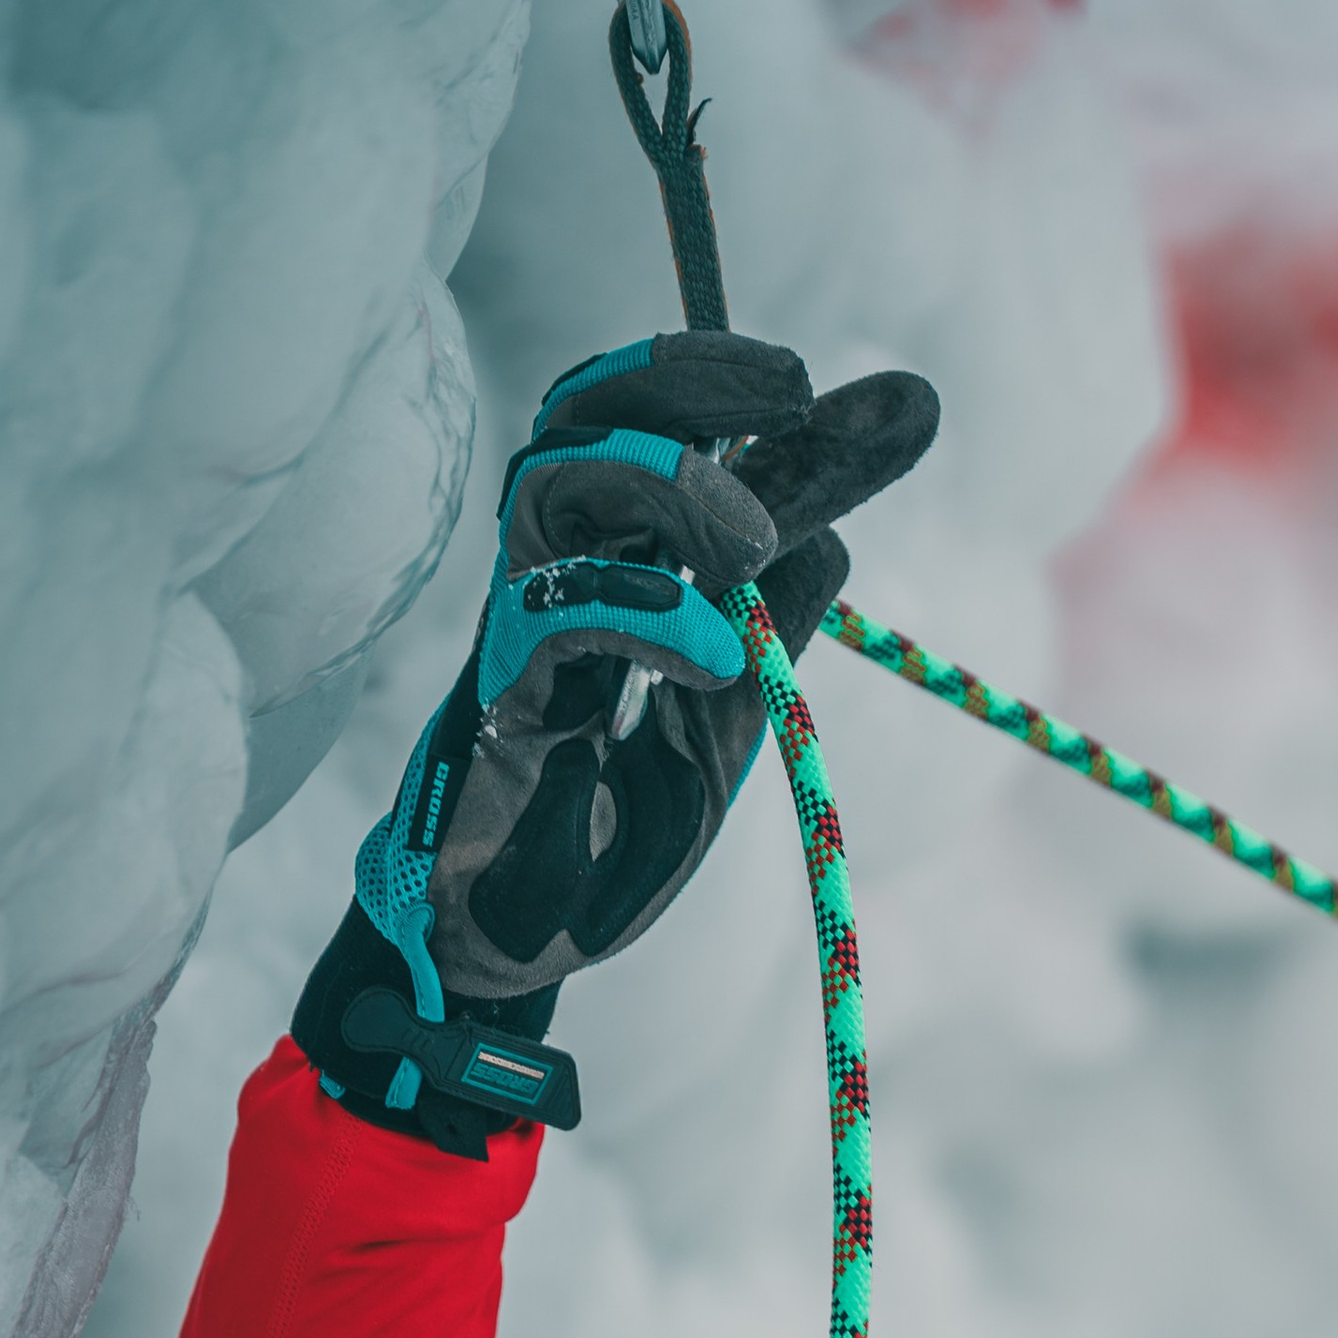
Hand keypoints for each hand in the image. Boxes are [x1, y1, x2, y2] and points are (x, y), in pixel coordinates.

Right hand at [294, 330, 937, 1151]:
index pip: (655, 444)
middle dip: (686, 381)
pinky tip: (709, 646)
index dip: (736, 395)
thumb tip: (833, 540)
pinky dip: (638, 614)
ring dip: (664, 485)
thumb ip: (761, 643)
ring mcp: (515, 639)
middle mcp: (550, 584)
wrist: (508, 956)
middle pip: (580, 418)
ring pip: (550, 487)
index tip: (841, 387)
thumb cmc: (593, 847)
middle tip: (795, 388)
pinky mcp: (496, 709)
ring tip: (752, 537)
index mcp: (604, 580)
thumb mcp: (716, 737)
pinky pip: (549, 619)